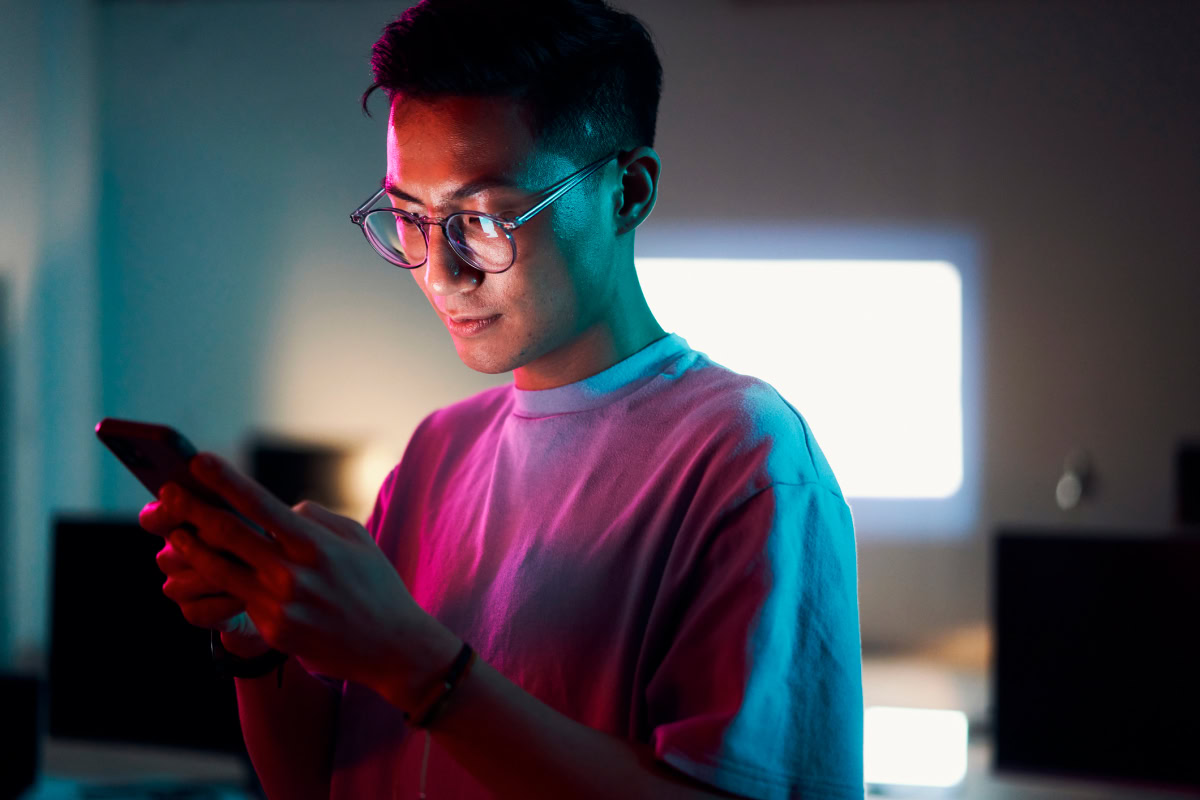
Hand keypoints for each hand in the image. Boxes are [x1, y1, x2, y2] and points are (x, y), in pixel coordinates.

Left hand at [149, 452, 443, 704]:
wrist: (391, 646)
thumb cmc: (376, 586)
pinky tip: (204, 575)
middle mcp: (293, 573)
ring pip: (220, 570)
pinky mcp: (274, 630)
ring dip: (192, 549)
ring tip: (174, 534)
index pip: (260, 504)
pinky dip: (220, 584)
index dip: (225, 480)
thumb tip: (282, 509)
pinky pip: (239, 600)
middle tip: (167, 493)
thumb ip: (316, 518)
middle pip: (229, 534)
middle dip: (192, 510)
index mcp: (315, 544)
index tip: (198, 461)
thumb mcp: (357, 539)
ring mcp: (280, 604)